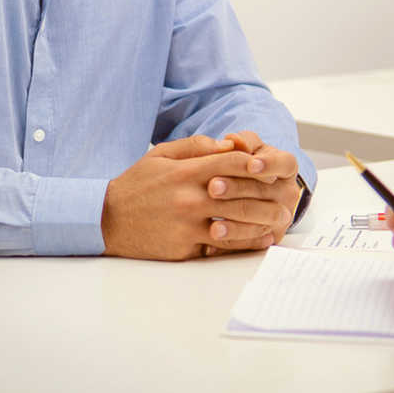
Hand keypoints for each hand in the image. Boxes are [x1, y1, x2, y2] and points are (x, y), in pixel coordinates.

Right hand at [101, 135, 289, 259]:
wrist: (107, 221)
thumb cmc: (137, 184)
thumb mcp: (161, 155)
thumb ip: (195, 146)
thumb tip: (228, 144)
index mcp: (185, 172)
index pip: (229, 163)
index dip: (254, 163)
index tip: (270, 165)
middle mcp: (189, 198)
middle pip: (238, 195)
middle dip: (266, 195)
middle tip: (286, 196)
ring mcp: (187, 225)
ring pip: (234, 223)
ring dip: (261, 222)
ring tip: (279, 219)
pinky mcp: (184, 248)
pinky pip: (221, 246)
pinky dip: (243, 242)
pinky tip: (259, 239)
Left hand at [203, 131, 300, 249]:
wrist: (256, 190)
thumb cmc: (250, 164)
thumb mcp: (250, 148)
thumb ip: (243, 141)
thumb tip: (233, 140)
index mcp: (286, 168)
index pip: (285, 164)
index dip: (269, 164)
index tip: (251, 164)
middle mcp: (288, 193)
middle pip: (266, 192)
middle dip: (237, 189)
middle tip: (213, 186)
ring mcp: (281, 216)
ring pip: (260, 220)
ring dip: (234, 221)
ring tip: (212, 221)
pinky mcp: (269, 236)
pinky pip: (252, 241)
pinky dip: (231, 239)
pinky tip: (213, 236)